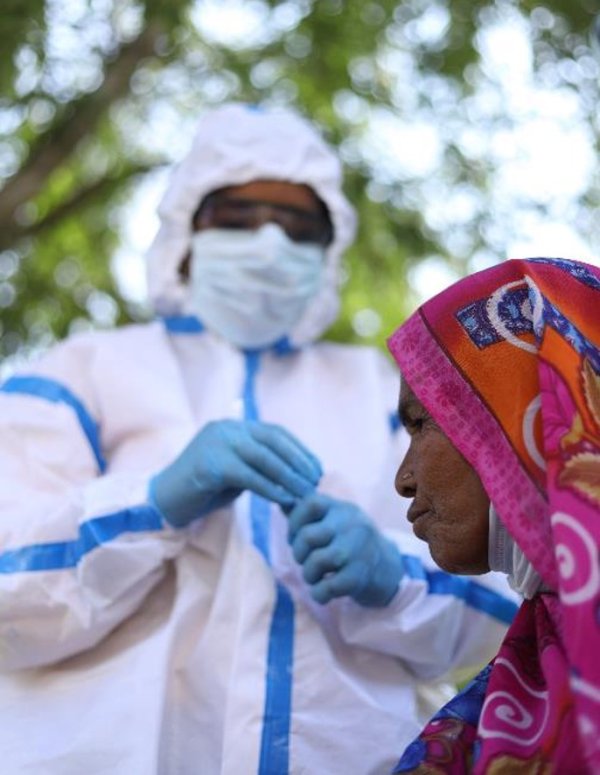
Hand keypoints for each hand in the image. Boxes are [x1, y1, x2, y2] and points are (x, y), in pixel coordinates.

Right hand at [150, 420, 321, 526]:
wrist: (163, 501)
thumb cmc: (201, 490)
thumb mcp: (235, 472)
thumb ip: (258, 466)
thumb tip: (294, 474)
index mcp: (233, 427)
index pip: (275, 432)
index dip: (299, 450)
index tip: (317, 468)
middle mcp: (226, 429)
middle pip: (273, 440)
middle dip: (299, 461)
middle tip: (316, 480)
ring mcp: (217, 443)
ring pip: (263, 456)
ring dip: (289, 476)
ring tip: (305, 492)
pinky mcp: (210, 463)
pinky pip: (248, 475)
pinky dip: (270, 487)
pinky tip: (284, 499)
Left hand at [287, 494, 403, 606]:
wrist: (386, 569)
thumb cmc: (349, 541)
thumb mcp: (333, 521)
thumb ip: (307, 513)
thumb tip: (281, 502)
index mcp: (341, 508)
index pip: (310, 503)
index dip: (294, 521)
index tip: (295, 535)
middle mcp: (352, 525)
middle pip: (308, 536)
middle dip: (298, 553)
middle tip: (303, 560)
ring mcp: (358, 550)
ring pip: (317, 561)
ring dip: (308, 574)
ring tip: (313, 577)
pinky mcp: (360, 577)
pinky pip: (328, 587)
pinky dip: (318, 593)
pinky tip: (322, 592)